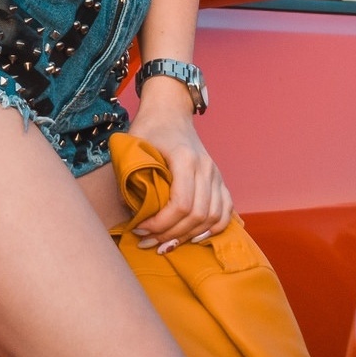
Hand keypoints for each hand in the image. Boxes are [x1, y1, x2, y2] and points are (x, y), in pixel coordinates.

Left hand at [128, 88, 233, 250]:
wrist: (170, 112)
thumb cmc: (149, 129)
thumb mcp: (133, 148)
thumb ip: (129, 178)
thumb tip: (131, 211)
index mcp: (185, 159)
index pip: (181, 204)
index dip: (161, 224)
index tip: (140, 228)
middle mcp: (205, 168)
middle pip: (197, 215)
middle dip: (170, 234)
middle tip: (147, 241)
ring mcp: (216, 174)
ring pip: (213, 217)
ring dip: (189, 236)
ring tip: (166, 243)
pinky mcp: (219, 180)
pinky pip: (226, 211)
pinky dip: (213, 228)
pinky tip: (194, 237)